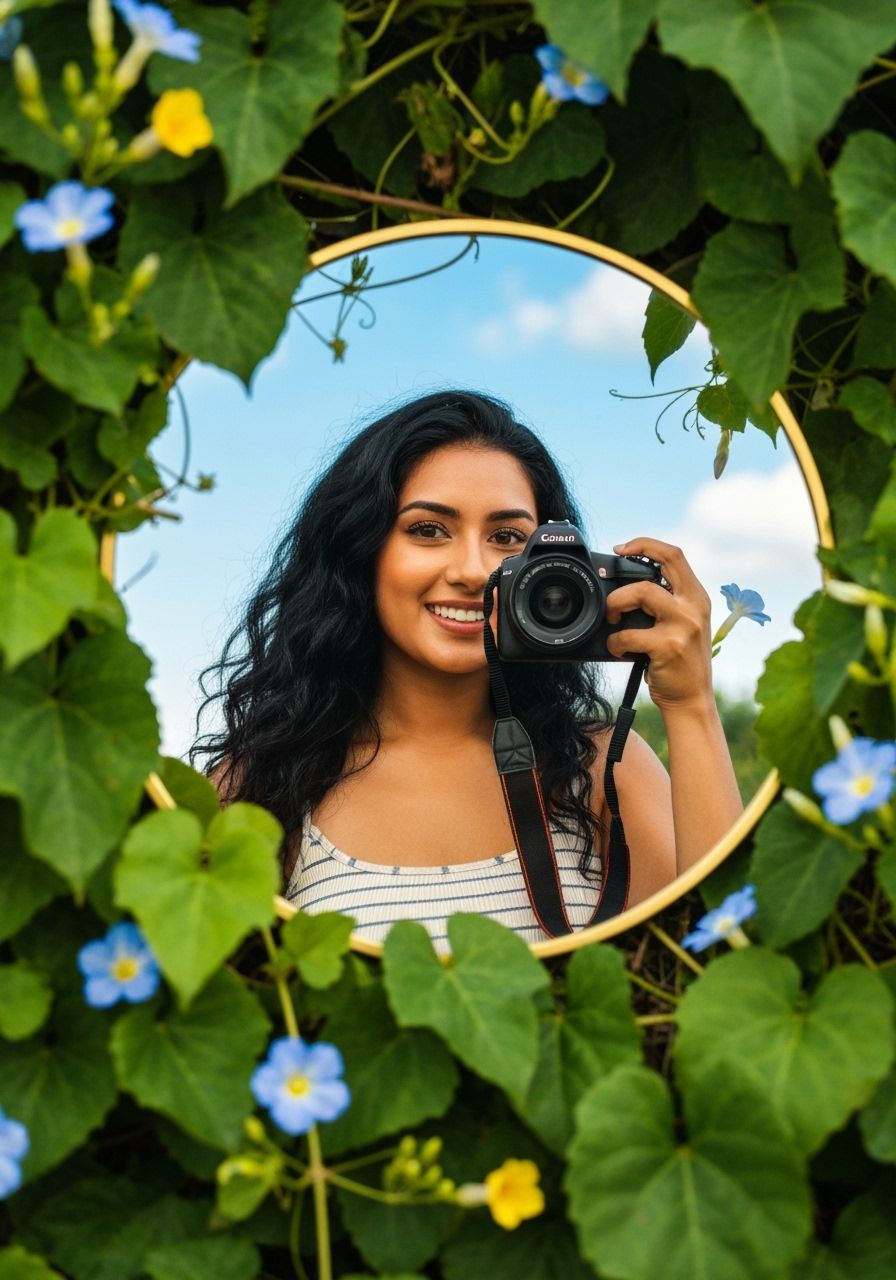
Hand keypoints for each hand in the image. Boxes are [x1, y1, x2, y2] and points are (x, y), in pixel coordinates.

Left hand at [604, 537, 712, 712]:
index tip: (622, 549)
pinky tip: (618, 649)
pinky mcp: (669, 646)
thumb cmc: (679, 663)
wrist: (692, 700)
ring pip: (642, 592)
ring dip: (616, 604)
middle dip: (629, 573)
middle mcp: (694, 606)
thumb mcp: (682, 625)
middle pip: (660, 566)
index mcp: (696, 597)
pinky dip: (615, 642)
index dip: (645, 544)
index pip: (674, 555)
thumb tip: (623, 588)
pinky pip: (629, 634)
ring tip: (613, 621)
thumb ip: (664, 604)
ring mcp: (684, 625)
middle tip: (613, 599)